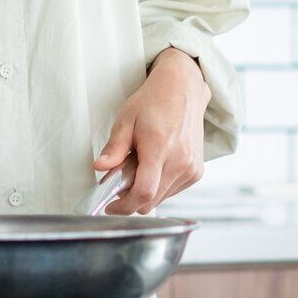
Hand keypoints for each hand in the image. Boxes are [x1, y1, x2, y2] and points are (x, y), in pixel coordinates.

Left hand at [92, 50, 207, 214]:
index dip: (124, 206)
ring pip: (161, 199)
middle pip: (151, 201)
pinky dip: (160, 186)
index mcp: (160, 148)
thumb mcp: (127, 120)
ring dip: (146, 191)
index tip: (111, 206)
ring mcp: (191, 169)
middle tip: (122, 178)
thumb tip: (100, 167)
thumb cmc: (154, 103)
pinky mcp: (197, 172)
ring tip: (141, 166)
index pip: (144, 193)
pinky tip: (156, 166)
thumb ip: (115, 148)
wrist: (183, 91)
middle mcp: (180, 162)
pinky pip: (172, 191)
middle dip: (131, 198)